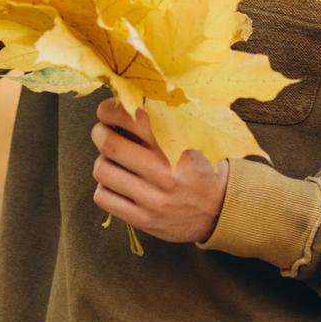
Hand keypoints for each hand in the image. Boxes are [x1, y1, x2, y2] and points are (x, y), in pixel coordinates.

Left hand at [90, 97, 229, 244]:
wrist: (221, 210)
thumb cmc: (200, 167)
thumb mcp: (192, 139)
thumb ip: (163, 121)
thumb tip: (125, 100)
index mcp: (177, 147)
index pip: (133, 119)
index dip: (111, 110)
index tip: (107, 110)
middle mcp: (163, 174)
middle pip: (110, 144)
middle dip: (99, 132)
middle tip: (102, 131)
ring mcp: (152, 200)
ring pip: (103, 171)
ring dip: (102, 160)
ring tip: (112, 160)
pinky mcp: (143, 220)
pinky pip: (104, 197)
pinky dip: (105, 186)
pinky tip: (117, 183)